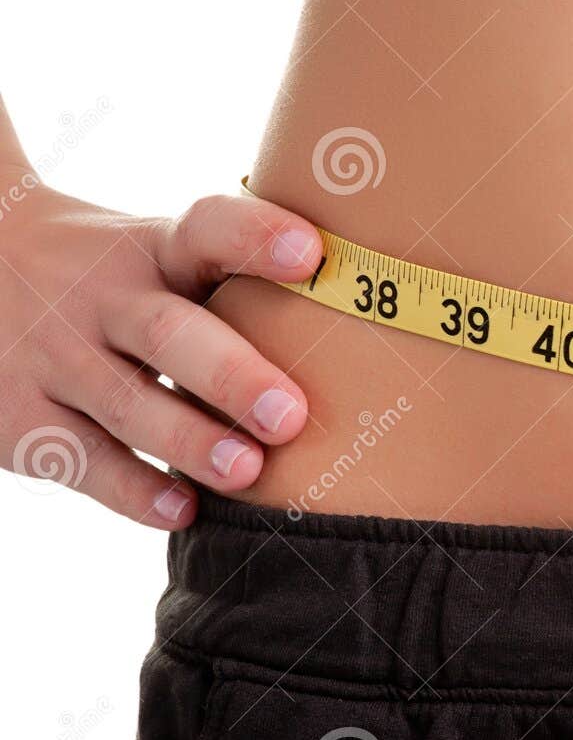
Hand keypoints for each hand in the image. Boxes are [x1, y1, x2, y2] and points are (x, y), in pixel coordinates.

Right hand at [0, 175, 321, 527]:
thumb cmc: (121, 277)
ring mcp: (55, 356)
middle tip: (293, 415)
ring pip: (125, 402)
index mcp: (155, 249)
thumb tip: (372, 303)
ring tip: (248, 471)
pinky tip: (182, 510)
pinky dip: (132, 490)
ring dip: (189, 441)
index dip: (257, 237)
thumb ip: (238, 275)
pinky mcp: (21, 416)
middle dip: (232, 375)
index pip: (208, 229)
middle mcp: (104, 298)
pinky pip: (81, 458)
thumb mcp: (161, 250)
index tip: (313, 253)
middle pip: (169, 332)